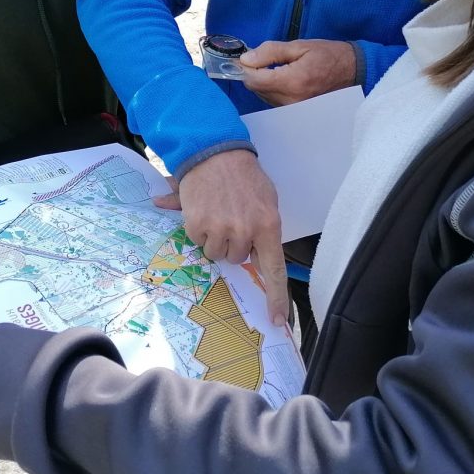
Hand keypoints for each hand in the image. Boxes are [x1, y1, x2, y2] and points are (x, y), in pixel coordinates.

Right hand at [155, 150, 288, 326]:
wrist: (215, 151)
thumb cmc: (244, 175)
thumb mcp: (264, 199)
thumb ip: (262, 229)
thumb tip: (258, 260)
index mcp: (268, 225)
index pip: (274, 270)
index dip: (276, 297)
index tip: (277, 321)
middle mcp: (245, 230)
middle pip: (237, 259)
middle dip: (234, 244)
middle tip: (232, 219)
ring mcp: (220, 228)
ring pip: (215, 253)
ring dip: (214, 237)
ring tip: (217, 211)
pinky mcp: (198, 223)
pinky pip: (197, 240)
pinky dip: (198, 227)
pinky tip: (203, 207)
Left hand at [240, 39, 356, 105]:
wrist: (351, 71)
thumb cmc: (327, 55)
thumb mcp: (299, 46)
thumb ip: (270, 52)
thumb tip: (246, 59)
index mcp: (292, 81)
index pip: (253, 80)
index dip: (246, 68)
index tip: (248, 57)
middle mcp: (291, 100)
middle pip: (256, 89)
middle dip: (255, 73)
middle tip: (264, 59)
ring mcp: (293, 109)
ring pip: (263, 96)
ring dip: (263, 81)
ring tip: (278, 68)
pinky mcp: (295, 112)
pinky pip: (273, 100)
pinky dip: (272, 89)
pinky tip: (283, 78)